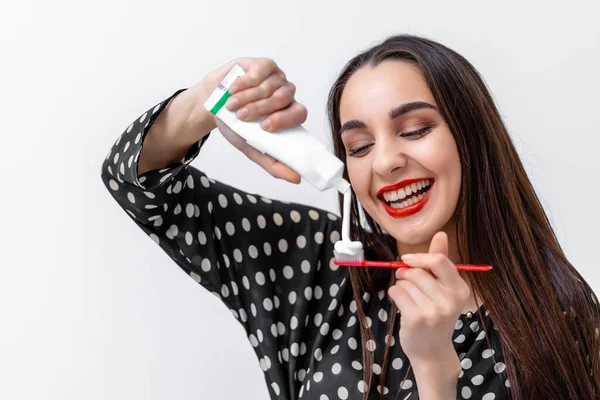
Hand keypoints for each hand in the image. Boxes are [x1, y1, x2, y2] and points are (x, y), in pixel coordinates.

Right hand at [194, 58, 305, 183]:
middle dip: (260, 108)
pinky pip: (261, 71)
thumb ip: (273, 163)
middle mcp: (286, 94)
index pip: (300, 113)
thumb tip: (296, 179)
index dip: (285, 118)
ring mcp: (276, 77)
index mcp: (288, 113)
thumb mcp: (251, 147)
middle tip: (241, 116)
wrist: (212, 103)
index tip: (265, 126)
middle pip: (284, 97)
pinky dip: (245, 82)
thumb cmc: (235, 124)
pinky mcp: (264, 65)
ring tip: (231, 105)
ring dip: (248, 97)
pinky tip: (233, 89)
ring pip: (270, 85)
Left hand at [388, 232, 469, 366]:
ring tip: (407, 297)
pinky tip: (400, 302)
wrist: (432, 351)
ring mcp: (433, 311)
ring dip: (401, 285)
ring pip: (406, 282)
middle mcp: (450, 300)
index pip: (439, 261)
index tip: (407, 259)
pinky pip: (397, 292)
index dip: (420, 257)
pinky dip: (394, 294)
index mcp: (460, 290)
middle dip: (406, 273)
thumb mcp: (443, 289)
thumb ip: (440, 261)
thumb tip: (441, 234)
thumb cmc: (436, 315)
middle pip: (418, 271)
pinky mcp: (416, 318)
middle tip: (404, 279)